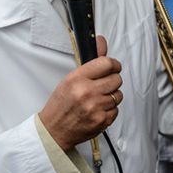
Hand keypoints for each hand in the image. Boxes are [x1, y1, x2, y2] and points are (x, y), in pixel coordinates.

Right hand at [39, 36, 122, 150]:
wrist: (54, 130)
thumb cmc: (61, 104)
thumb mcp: (70, 78)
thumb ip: (91, 62)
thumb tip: (101, 41)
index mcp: (77, 78)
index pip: (107, 63)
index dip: (113, 64)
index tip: (112, 67)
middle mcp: (87, 92)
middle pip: (117, 79)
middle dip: (112, 81)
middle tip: (102, 85)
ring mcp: (95, 107)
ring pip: (118, 95)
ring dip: (111, 96)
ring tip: (98, 99)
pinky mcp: (102, 120)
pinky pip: (116, 109)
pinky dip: (109, 110)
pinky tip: (97, 110)